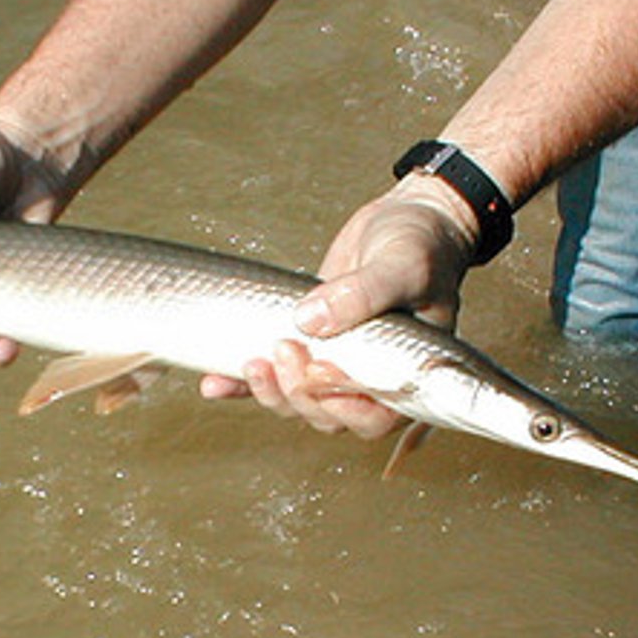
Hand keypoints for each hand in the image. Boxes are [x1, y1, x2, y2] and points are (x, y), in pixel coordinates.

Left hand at [200, 175, 478, 437]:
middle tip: (285, 348)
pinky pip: (272, 375)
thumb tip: (312, 320)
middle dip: (299, 392)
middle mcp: (369, 379)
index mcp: (405, 374)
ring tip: (250, 362)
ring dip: (270, 391)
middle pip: (327, 415)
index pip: (375, 417)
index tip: (320, 375)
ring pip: (297, 402)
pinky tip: (214, 384)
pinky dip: (241, 385)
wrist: (407, 220)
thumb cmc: (423, 247)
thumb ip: (366, 294)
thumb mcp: (402, 265)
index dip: (343, 410)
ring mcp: (334, 365)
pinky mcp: (306, 345)